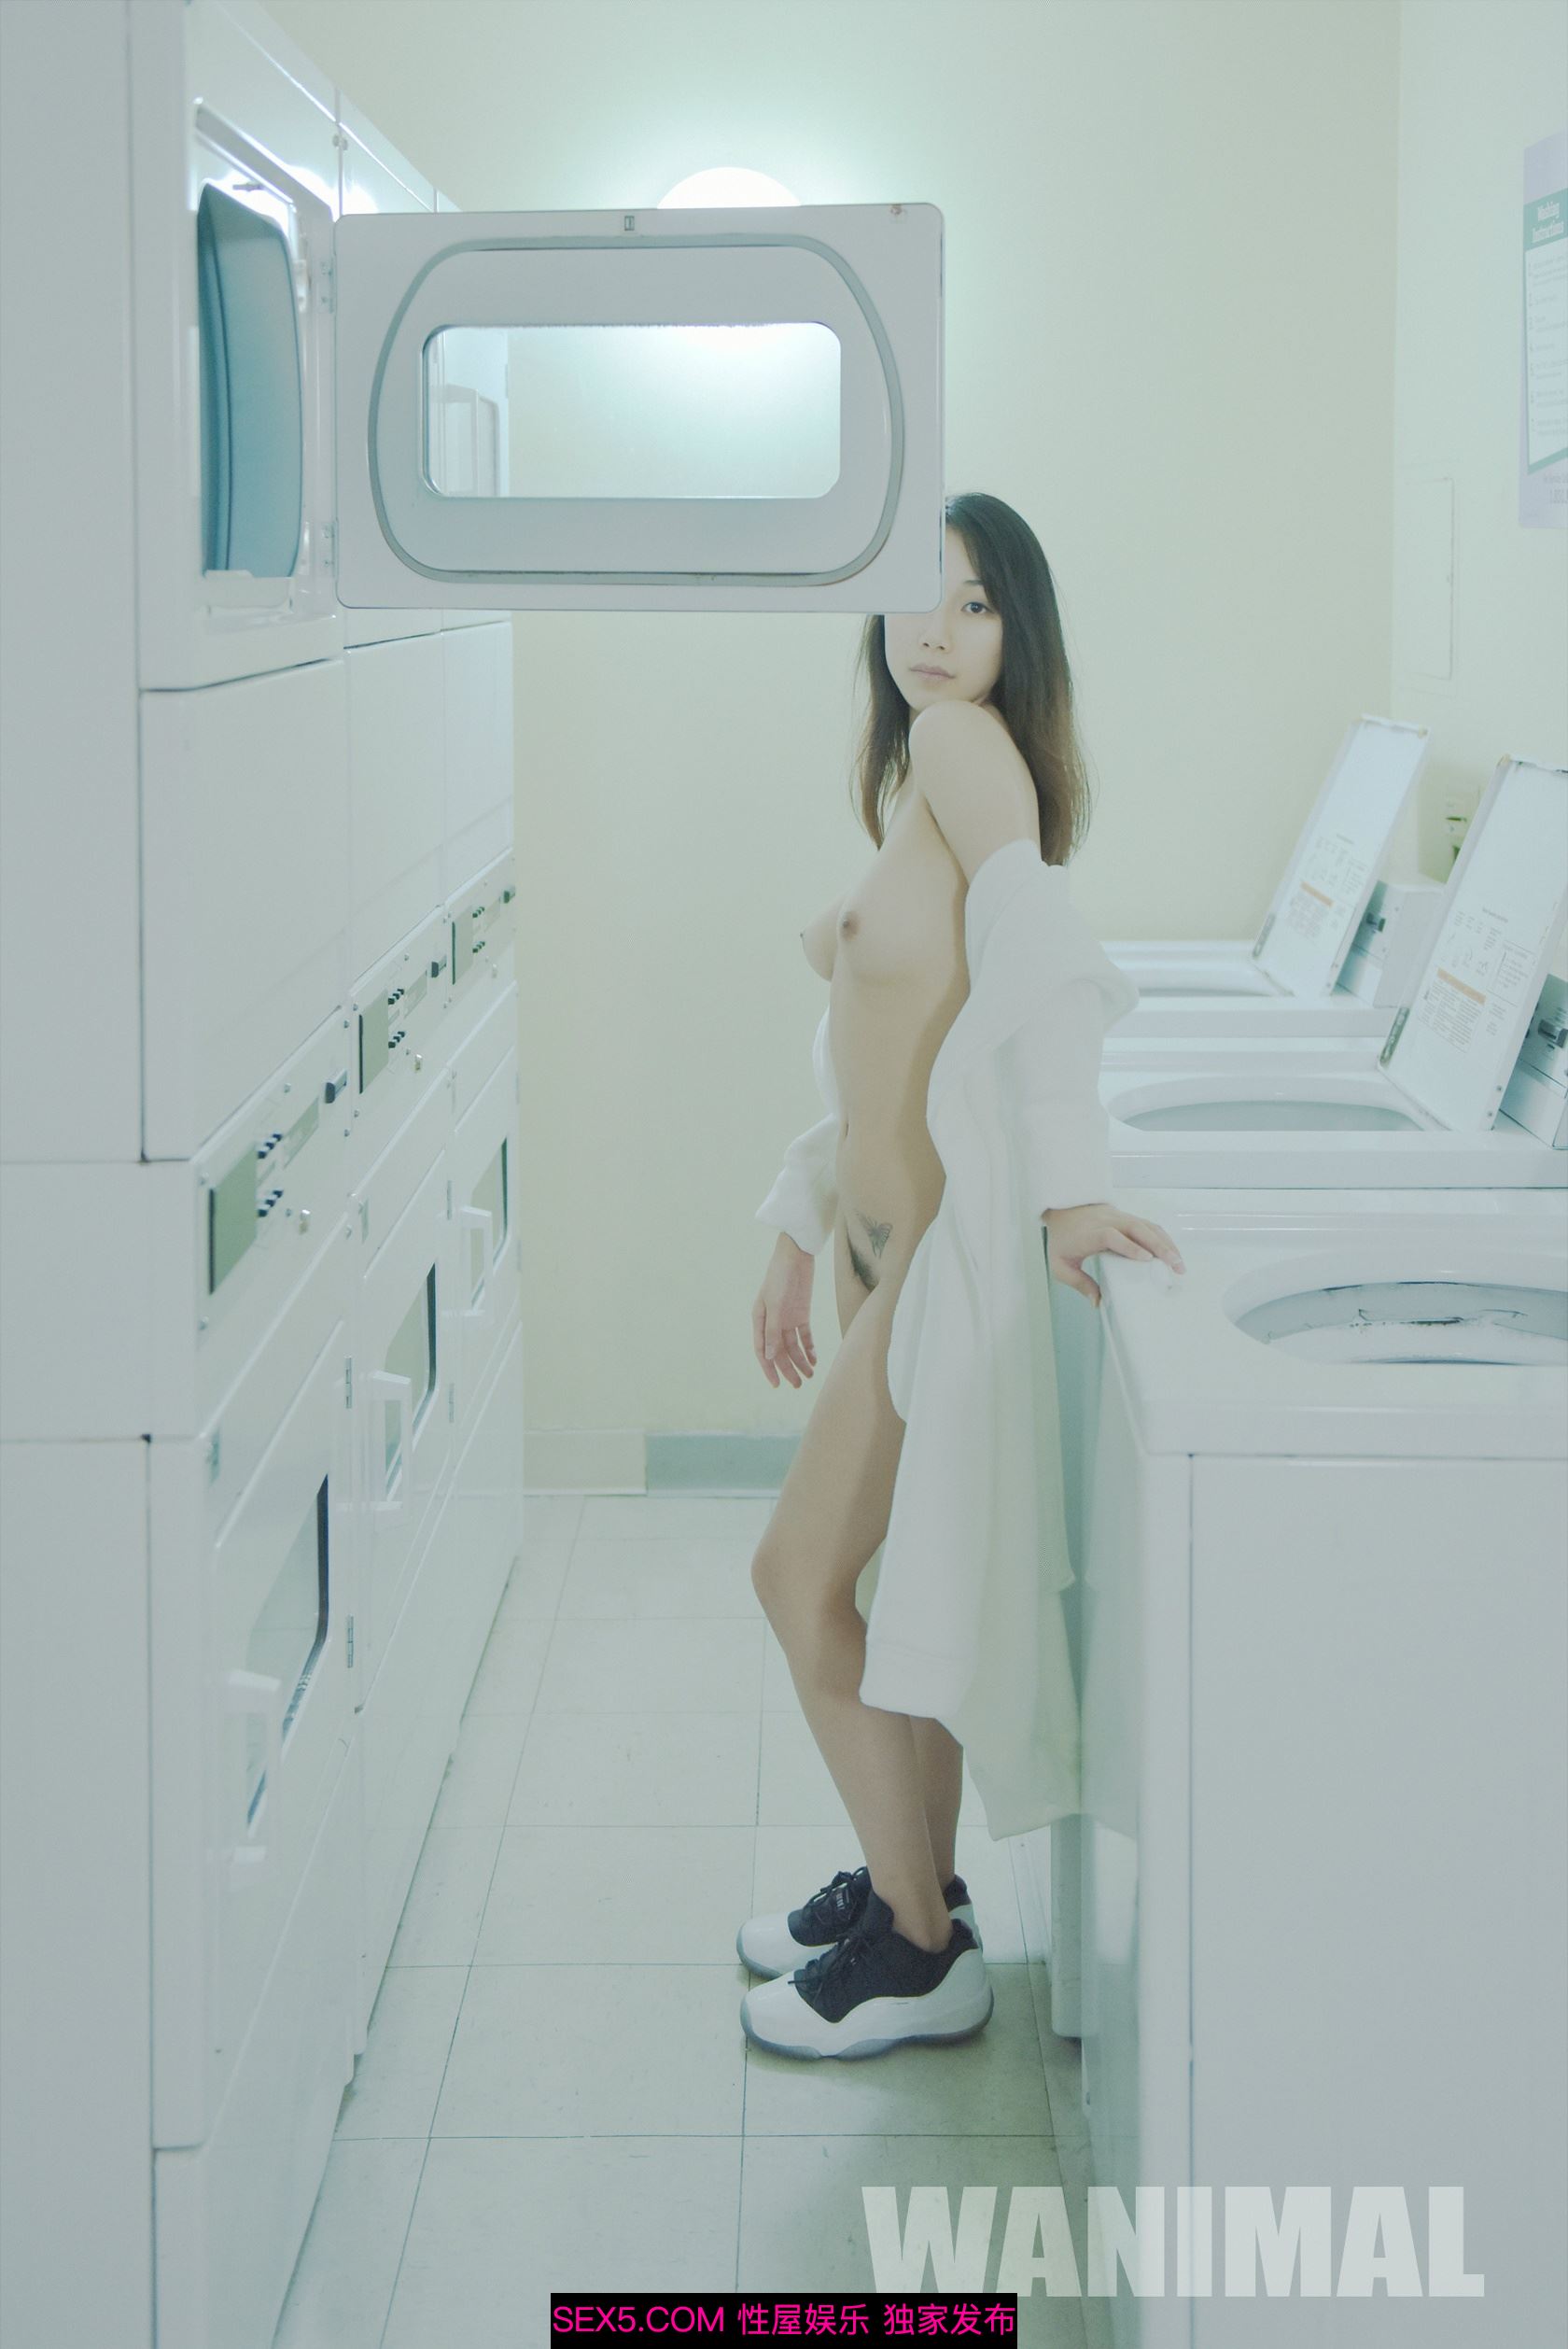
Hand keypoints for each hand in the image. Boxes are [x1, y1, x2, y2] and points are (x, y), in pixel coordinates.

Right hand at [752, 1232, 818, 1387]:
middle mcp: (772, 1321)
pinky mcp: (801, 1313)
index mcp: (759, 1319)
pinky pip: (804, 1335)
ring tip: (810, 1375)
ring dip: (801, 1360)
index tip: (777, 1384)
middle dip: (788, 1368)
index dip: (769, 1368)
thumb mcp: (775, 1304)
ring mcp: (787, 1318)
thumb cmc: (780, 1276)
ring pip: (793, 1346)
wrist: (796, 1255)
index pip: (762, 1350)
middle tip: (798, 1385)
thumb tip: (769, 1355)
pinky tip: (815, 1359)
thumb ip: (772, 1330)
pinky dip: (809, 1347)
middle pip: (779, 1351)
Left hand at [1040, 1203, 1185, 1309]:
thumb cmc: (1063, 1239)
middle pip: (1137, 1229)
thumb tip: (1098, 1302)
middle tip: (1175, 1265)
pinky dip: (1164, 1238)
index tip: (1146, 1258)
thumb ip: (1079, 1283)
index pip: (1111, 1236)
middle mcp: (1108, 1222)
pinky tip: (1173, 1252)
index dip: (1129, 1246)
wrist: (1063, 1209)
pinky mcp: (1128, 1218)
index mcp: (1090, 1234)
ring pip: (1147, 1226)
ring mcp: (1120, 1218)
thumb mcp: (1060, 1265)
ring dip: (1166, 1243)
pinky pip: (1149, 1226)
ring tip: (1180, 1263)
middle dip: (1159, 1246)